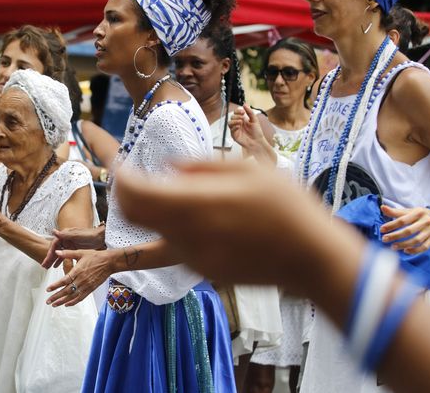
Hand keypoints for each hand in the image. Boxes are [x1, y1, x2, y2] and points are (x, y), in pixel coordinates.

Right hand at [41, 224, 105, 267]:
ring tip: (48, 267)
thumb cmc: (90, 235)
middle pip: (55, 249)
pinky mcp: (74, 249)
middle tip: (44, 266)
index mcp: (66, 235)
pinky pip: (65, 256)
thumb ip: (66, 235)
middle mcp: (66, 239)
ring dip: (54, 260)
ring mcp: (70, 245)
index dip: (50, 252)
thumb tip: (54, 231)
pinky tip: (58, 266)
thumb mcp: (77, 235)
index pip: (54, 244)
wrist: (101, 238)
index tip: (46, 260)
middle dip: (50, 258)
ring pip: (59, 253)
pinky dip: (61, 261)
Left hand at [45, 249, 112, 306]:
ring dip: (63, 301)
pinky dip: (73, 302)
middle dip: (56, 297)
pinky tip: (67, 304)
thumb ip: (67, 253)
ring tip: (55, 304)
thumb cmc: (96, 256)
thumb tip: (57, 252)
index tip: (48, 290)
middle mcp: (81, 280)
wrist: (109, 262)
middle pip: (66, 291)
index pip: (64, 281)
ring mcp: (86, 286)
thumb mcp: (80, 252)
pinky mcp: (91, 289)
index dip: (55, 286)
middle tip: (48, 301)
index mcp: (78, 271)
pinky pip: (81, 297)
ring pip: (73, 296)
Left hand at [113, 159, 332, 288]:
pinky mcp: (203, 270)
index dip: (118, 173)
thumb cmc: (286, 206)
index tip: (120, 160)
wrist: (311, 257)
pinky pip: (175, 243)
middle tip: (133, 174)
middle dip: (126, 193)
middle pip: (133, 214)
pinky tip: (201, 214)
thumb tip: (169, 169)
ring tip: (175, 190)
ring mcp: (193, 256)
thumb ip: (199, 167)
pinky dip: (173, 224)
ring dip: (151, 208)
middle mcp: (186, 234)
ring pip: (152, 229)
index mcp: (194, 204)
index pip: (133, 191)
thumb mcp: (246, 170)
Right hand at [228, 104, 275, 164]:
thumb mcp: (255, 120)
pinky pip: (231, 129)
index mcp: (243, 119)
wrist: (257, 142)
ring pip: (229, 122)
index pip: (236, 112)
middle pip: (232, 116)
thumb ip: (250, 112)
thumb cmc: (257, 132)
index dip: (238, 111)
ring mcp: (236, 129)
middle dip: (237, 116)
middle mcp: (238, 124)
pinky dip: (235, 127)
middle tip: (242, 117)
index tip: (243, 112)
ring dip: (234, 121)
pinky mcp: (234, 135)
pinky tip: (239, 127)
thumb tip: (245, 104)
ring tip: (240, 122)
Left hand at [379, 205, 429, 254]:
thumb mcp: (410, 210)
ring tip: (393, 247)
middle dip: (395, 236)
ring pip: (416, 240)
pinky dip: (415, 250)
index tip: (382, 229)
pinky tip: (406, 251)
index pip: (402, 220)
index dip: (391, 225)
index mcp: (418, 213)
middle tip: (384, 239)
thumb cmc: (421, 215)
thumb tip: (382, 207)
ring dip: (403, 244)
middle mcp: (425, 222)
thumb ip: (396, 211)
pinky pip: (424, 247)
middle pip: (409, 231)